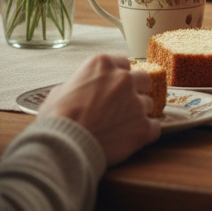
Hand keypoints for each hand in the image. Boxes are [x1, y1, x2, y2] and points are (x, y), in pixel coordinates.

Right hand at [39, 54, 160, 165]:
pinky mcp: (144, 127)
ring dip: (138, 113)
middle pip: (143, 80)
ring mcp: (136, 102)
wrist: (63, 147)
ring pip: (148, 104)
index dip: (120, 77)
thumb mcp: (61, 90)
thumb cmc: (56, 120)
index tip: (115, 87)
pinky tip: (132, 138)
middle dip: (135, 91)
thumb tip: (82, 89)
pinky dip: (146, 132)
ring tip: (121, 127)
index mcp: (103, 64)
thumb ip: (80, 84)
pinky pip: (155, 126)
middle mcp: (123, 79)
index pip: (125, 63)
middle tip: (122, 106)